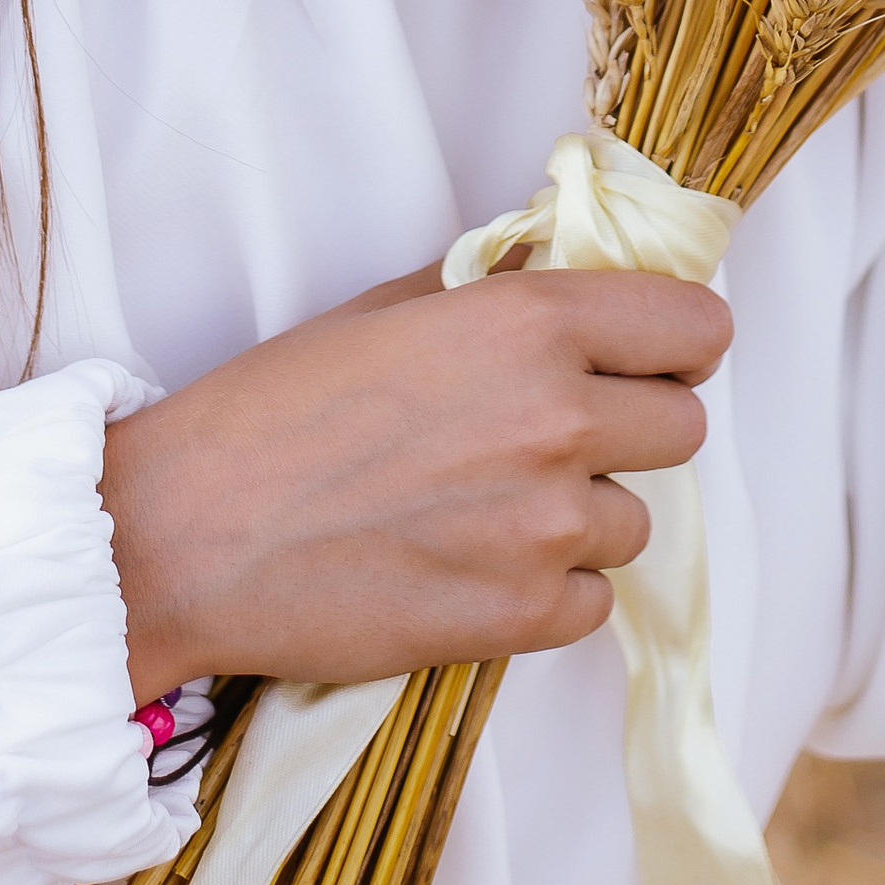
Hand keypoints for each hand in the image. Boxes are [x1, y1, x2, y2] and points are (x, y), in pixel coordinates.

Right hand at [99, 260, 730, 701]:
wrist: (190, 535)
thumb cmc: (273, 410)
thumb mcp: (385, 311)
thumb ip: (490, 287)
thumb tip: (559, 266)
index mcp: (527, 325)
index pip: (694, 326)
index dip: (675, 342)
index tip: (644, 356)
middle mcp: (557, 420)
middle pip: (683, 427)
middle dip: (632, 426)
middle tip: (553, 435)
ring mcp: (546, 527)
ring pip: (635, 519)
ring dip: (582, 513)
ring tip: (485, 506)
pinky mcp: (522, 618)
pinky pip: (593, 600)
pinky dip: (550, 588)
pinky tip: (473, 564)